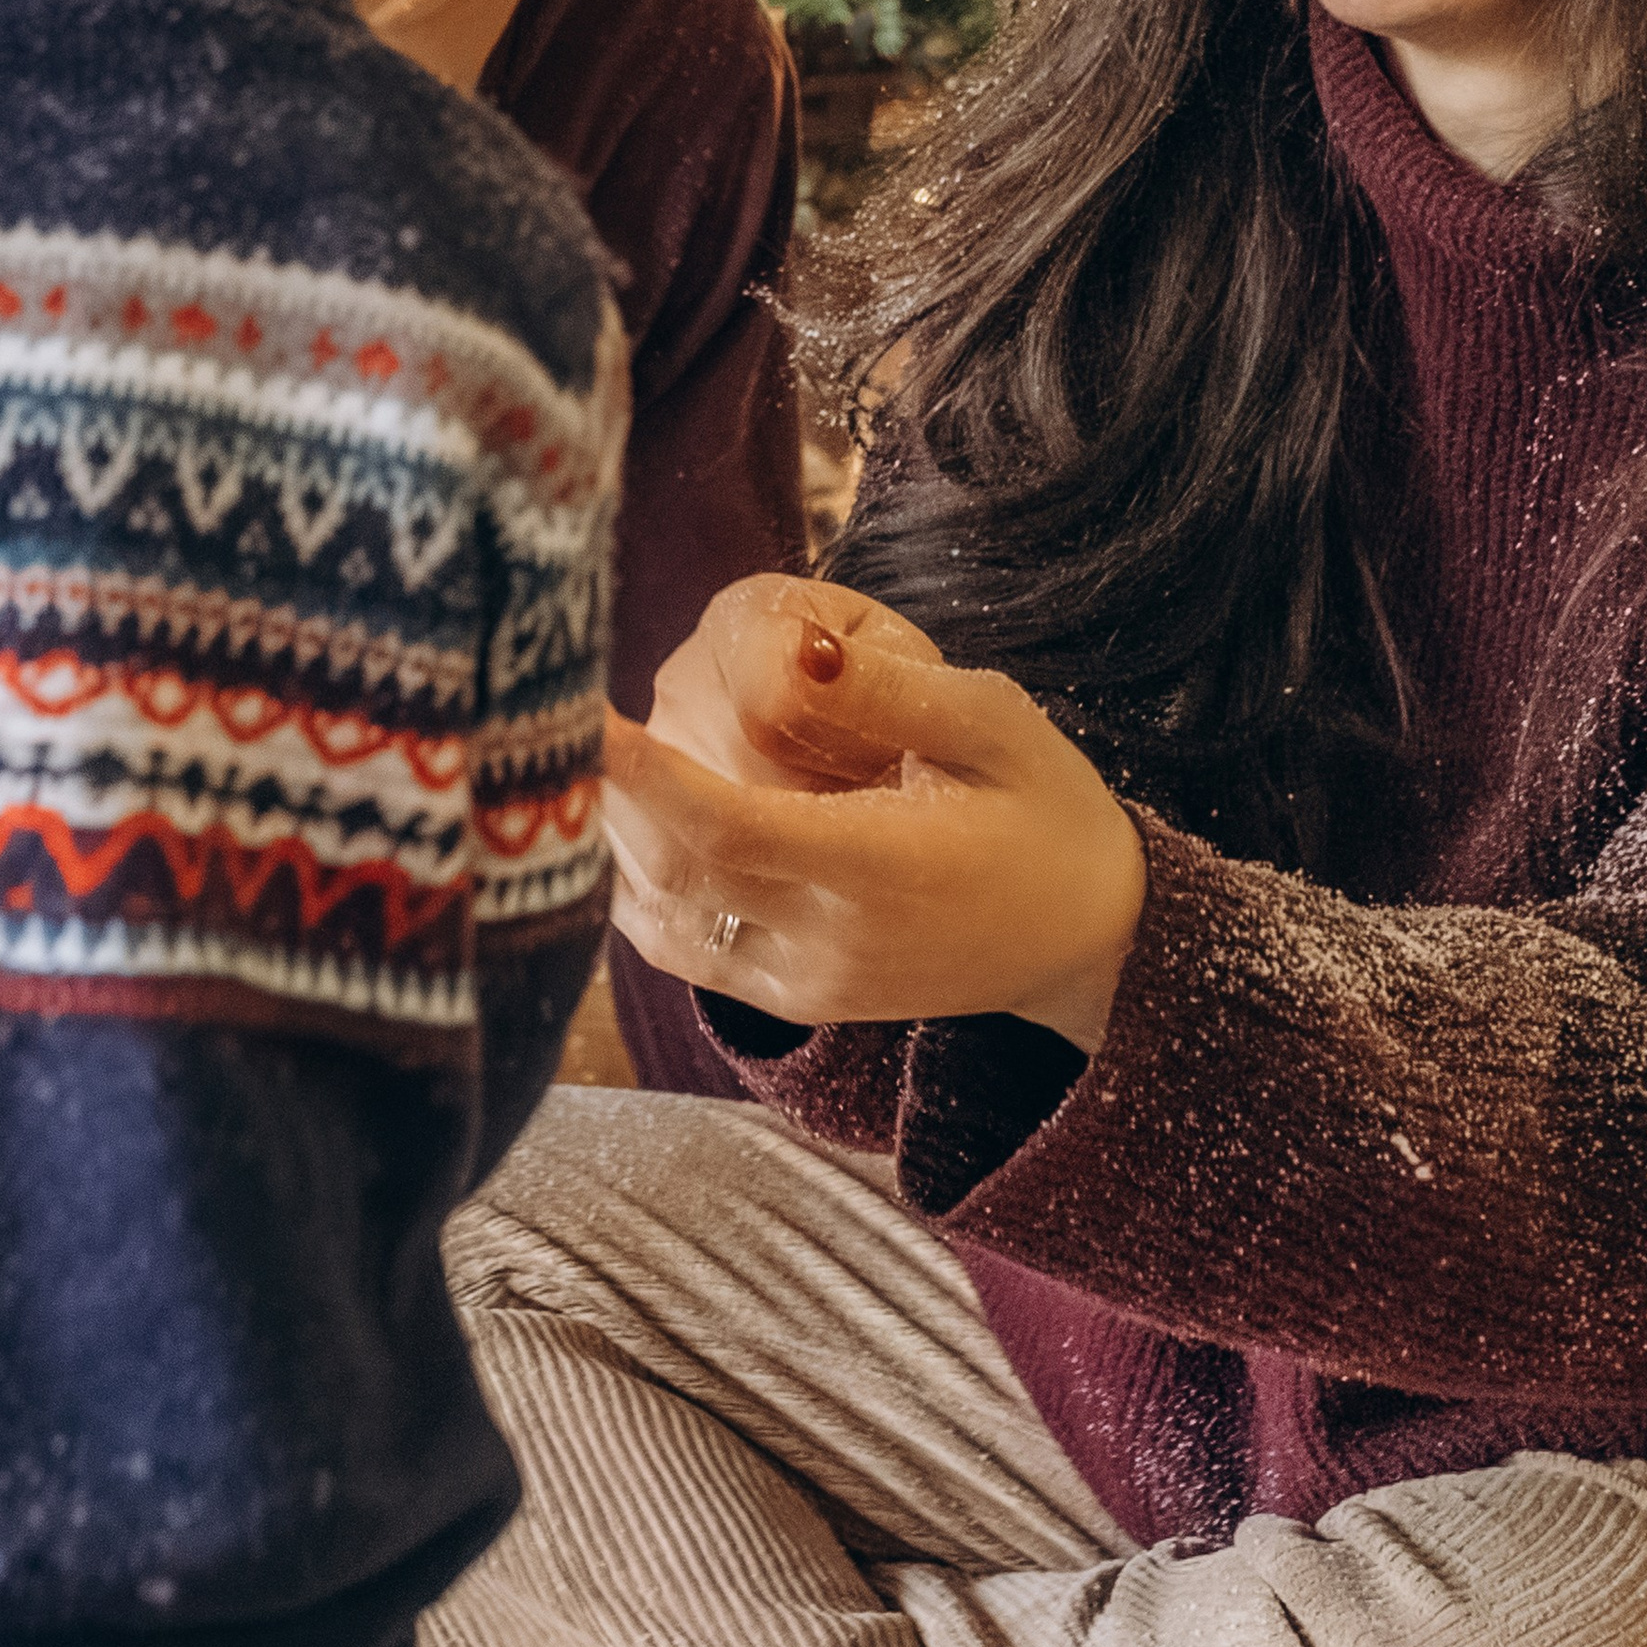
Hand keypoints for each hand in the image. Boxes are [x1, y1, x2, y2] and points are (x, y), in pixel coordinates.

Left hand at [603, 581, 1147, 1052]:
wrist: (1089, 937)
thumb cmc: (1045, 809)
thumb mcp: (998, 726)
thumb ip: (894, 691)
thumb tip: (800, 647)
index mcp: (882, 870)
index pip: (727, 828)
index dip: (639, 776)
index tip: (575, 717)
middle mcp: (829, 942)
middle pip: (675, 869)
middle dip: (605, 789)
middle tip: (556, 708)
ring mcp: (805, 982)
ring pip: (663, 913)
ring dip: (613, 835)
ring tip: (580, 751)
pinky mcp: (793, 999)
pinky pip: (682, 948)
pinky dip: (636, 886)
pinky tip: (625, 820)